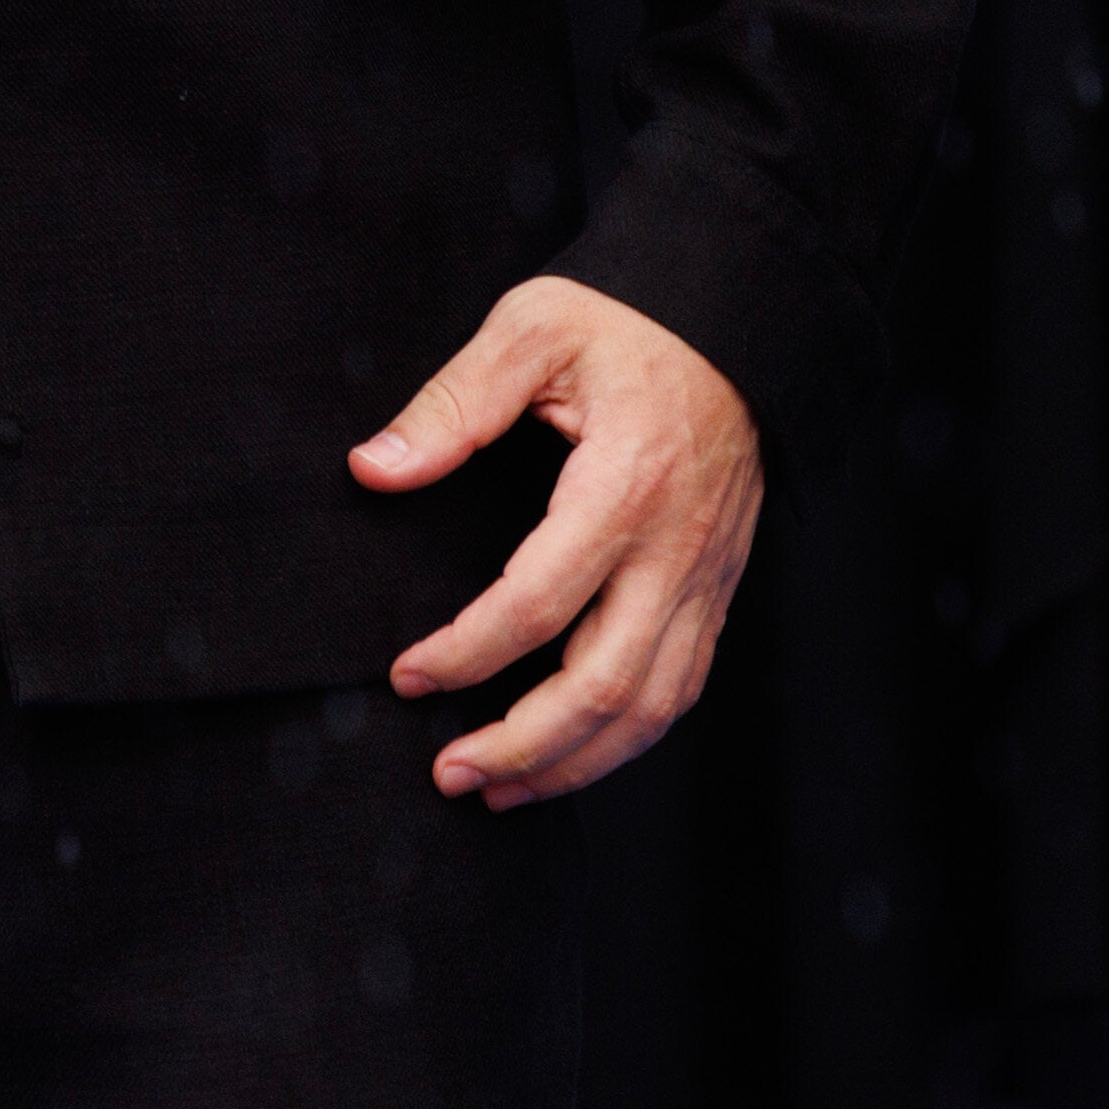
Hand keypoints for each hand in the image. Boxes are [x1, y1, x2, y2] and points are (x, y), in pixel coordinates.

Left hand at [355, 276, 760, 806]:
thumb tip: (373, 468)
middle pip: (607, 685)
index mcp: (625, 485)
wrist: (736, 319)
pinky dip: (626, 740)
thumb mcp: (533, 328)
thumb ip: (453, 403)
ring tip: (500, 788)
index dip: (467, 652)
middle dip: (523, 745)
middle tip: (450, 772)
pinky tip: (572, 755)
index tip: (408, 675)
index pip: (539, 602)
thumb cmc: (627, 322)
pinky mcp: (718, 588)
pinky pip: (682, 688)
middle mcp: (676, 548)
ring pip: (654, 706)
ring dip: (576, 764)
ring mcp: (706, 577)